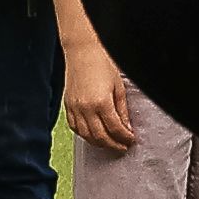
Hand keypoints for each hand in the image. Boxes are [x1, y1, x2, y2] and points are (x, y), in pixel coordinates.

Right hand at [61, 43, 140, 158]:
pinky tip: (92, 135)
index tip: (130, 140)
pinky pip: (74, 127)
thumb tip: (126, 127)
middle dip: (113, 145)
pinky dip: (84, 135)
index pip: (115, 129)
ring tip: (109, 143)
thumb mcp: (119, 87)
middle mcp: (86, 108)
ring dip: (99, 143)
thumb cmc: (102, 63)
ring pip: (86, 135)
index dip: (124, 138)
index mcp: (101, 102)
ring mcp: (74, 108)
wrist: (83, 51)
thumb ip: (122, 110)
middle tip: (122, 147)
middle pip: (100, 137)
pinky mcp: (67, 105)